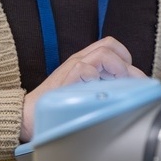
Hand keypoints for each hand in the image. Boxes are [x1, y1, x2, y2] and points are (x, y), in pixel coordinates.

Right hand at [20, 36, 145, 141]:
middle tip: (132, 84)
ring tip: (119, 85)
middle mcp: (79, 60)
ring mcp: (70, 69)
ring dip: (117, 68)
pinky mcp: (63, 82)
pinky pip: (83, 69)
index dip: (126, 57)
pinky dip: (94, 76)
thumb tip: (130, 90)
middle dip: (127, 64)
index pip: (111, 45)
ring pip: (101, 53)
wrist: (27, 115)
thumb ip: (102, 85)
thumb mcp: (84, 90)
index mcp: (85, 61)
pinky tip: (96, 89)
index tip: (133, 77)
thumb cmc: (57, 104)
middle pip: (109, 45)